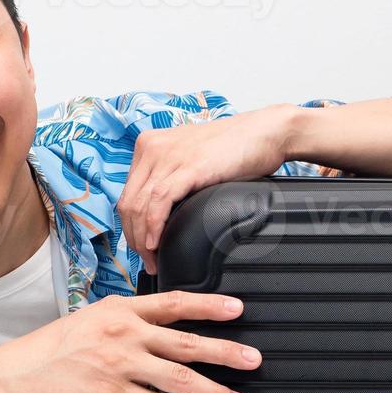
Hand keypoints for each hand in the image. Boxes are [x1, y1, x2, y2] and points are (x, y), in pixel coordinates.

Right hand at [0, 290, 261, 392]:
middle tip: (254, 359)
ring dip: (215, 391)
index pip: (173, 303)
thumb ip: (119, 324)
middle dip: (227, 351)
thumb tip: (150, 332)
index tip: (237, 308)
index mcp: (118, 309)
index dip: (209, 305)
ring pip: (181, 378)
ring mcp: (121, 364)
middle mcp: (124, 332)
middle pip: (188, 341)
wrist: (12, 379)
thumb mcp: (85, 323)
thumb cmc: (46, 353)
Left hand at [118, 105, 294, 274]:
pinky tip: (156, 242)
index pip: (126, 194)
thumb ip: (170, 177)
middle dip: (134, 239)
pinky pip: (159, 202)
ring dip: (143, 239)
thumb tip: (159, 213)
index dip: (130, 227)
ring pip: (139, 206)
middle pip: (127, 203)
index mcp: (149, 145)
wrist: (265, 132)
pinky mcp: (187, 166)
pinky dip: (154, 226)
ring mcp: (168, 155)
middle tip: (148, 261)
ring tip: (153, 259)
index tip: (141, 248)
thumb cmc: (234, 148)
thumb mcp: (190, 159)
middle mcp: (152, 148)